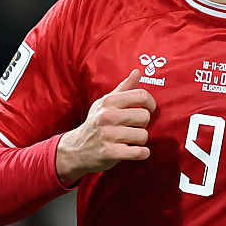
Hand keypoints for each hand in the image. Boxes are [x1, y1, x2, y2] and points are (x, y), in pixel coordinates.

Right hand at [55, 69, 156, 184]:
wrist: (76, 149)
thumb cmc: (96, 123)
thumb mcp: (106, 103)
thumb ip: (124, 88)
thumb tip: (137, 72)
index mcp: (108, 102)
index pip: (141, 95)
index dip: (150, 103)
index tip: (148, 109)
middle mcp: (107, 116)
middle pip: (145, 116)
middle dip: (143, 124)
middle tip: (133, 127)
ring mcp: (108, 135)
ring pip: (143, 136)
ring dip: (140, 141)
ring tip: (129, 140)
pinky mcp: (110, 153)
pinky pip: (139, 152)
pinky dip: (141, 153)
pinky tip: (134, 151)